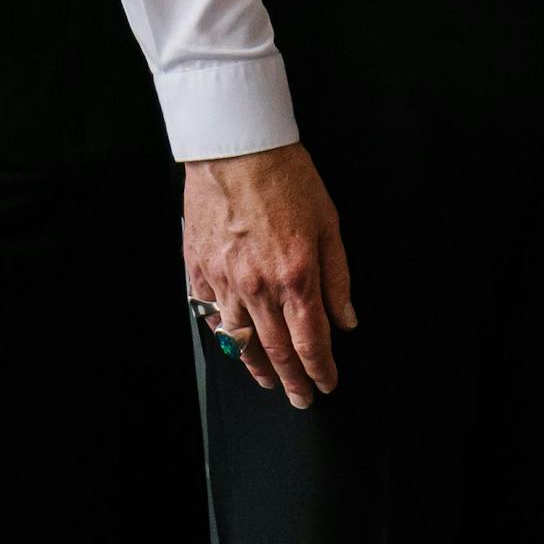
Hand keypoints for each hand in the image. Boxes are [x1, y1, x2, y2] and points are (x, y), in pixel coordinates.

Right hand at [183, 144, 354, 408]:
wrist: (234, 146)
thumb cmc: (284, 177)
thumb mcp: (329, 224)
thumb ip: (338, 278)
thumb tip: (346, 319)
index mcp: (295, 277)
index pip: (311, 342)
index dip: (322, 370)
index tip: (328, 383)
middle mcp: (257, 286)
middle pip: (276, 350)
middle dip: (293, 380)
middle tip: (301, 397)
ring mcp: (223, 279)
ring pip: (240, 339)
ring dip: (256, 366)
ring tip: (267, 380)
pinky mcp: (197, 266)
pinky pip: (209, 312)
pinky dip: (223, 332)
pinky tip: (232, 340)